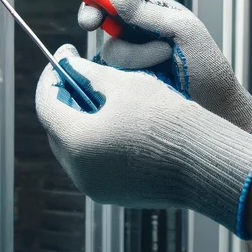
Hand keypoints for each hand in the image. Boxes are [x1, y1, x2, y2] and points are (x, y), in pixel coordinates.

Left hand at [35, 44, 251, 236]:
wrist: (206, 160)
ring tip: (100, 95)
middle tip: (79, 73)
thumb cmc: (168, 120)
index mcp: (77, 141)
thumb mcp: (126, 85)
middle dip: (64, 98)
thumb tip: (69, 65)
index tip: (63, 56)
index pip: (46, 103)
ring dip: (80, 120)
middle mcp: (80, 171)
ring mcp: (97, 187)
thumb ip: (89, 73)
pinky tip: (117, 121)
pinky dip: (97, 141)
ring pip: (75, 147)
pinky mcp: (115, 195)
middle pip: (57, 128)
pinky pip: (94, 164)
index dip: (51, 75)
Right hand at [78, 0, 251, 134]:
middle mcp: (137, 33)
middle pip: (103, 21)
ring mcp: (130, 59)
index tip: (93, 11)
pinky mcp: (126, 83)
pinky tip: (151, 79)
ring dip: (136, 54)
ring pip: (110, 50)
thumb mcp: (184, 31)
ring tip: (164, 61)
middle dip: (95, 19)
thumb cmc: (206, 67)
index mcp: (153, 13)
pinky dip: (131, 74)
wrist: (214, 109)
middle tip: (92, 24)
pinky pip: (111, 74)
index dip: (97, 1)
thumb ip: (150, 13)